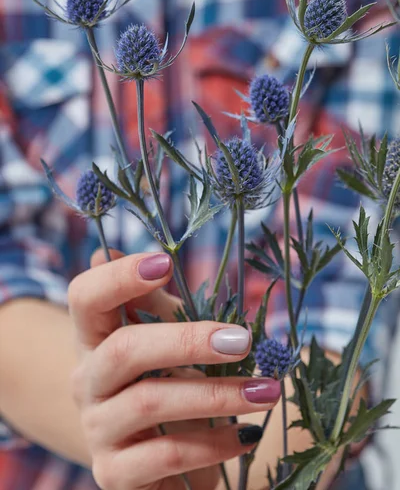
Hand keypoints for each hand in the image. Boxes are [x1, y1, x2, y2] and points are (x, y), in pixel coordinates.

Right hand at [69, 249, 280, 489]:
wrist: (159, 460)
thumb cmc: (169, 383)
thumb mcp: (168, 340)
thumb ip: (161, 305)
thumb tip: (146, 254)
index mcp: (95, 338)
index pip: (85, 297)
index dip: (118, 277)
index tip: (165, 263)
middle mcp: (86, 380)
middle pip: (124, 348)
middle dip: (188, 340)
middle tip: (242, 340)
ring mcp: (97, 428)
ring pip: (150, 401)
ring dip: (217, 394)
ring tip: (265, 391)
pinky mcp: (114, 474)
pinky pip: (167, 454)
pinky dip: (214, 443)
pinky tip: (247, 434)